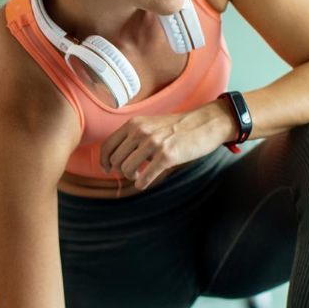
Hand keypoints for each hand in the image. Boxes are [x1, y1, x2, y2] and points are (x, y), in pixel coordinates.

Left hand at [100, 104, 229, 188]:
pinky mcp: (166, 156)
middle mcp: (140, 132)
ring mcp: (153, 144)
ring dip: (132, 177)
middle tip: (133, 173)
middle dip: (121, 171)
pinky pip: (144, 178)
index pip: (107, 145)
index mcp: (134, 124)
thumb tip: (117, 158)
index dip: (104, 161)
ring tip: (141, 175)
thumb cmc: (177, 128)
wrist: (204, 124)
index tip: (107, 170)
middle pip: (116, 160)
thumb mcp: (150, 124)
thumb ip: (134, 136)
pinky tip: (146, 182)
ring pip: (127, 169)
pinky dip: (142, 184)